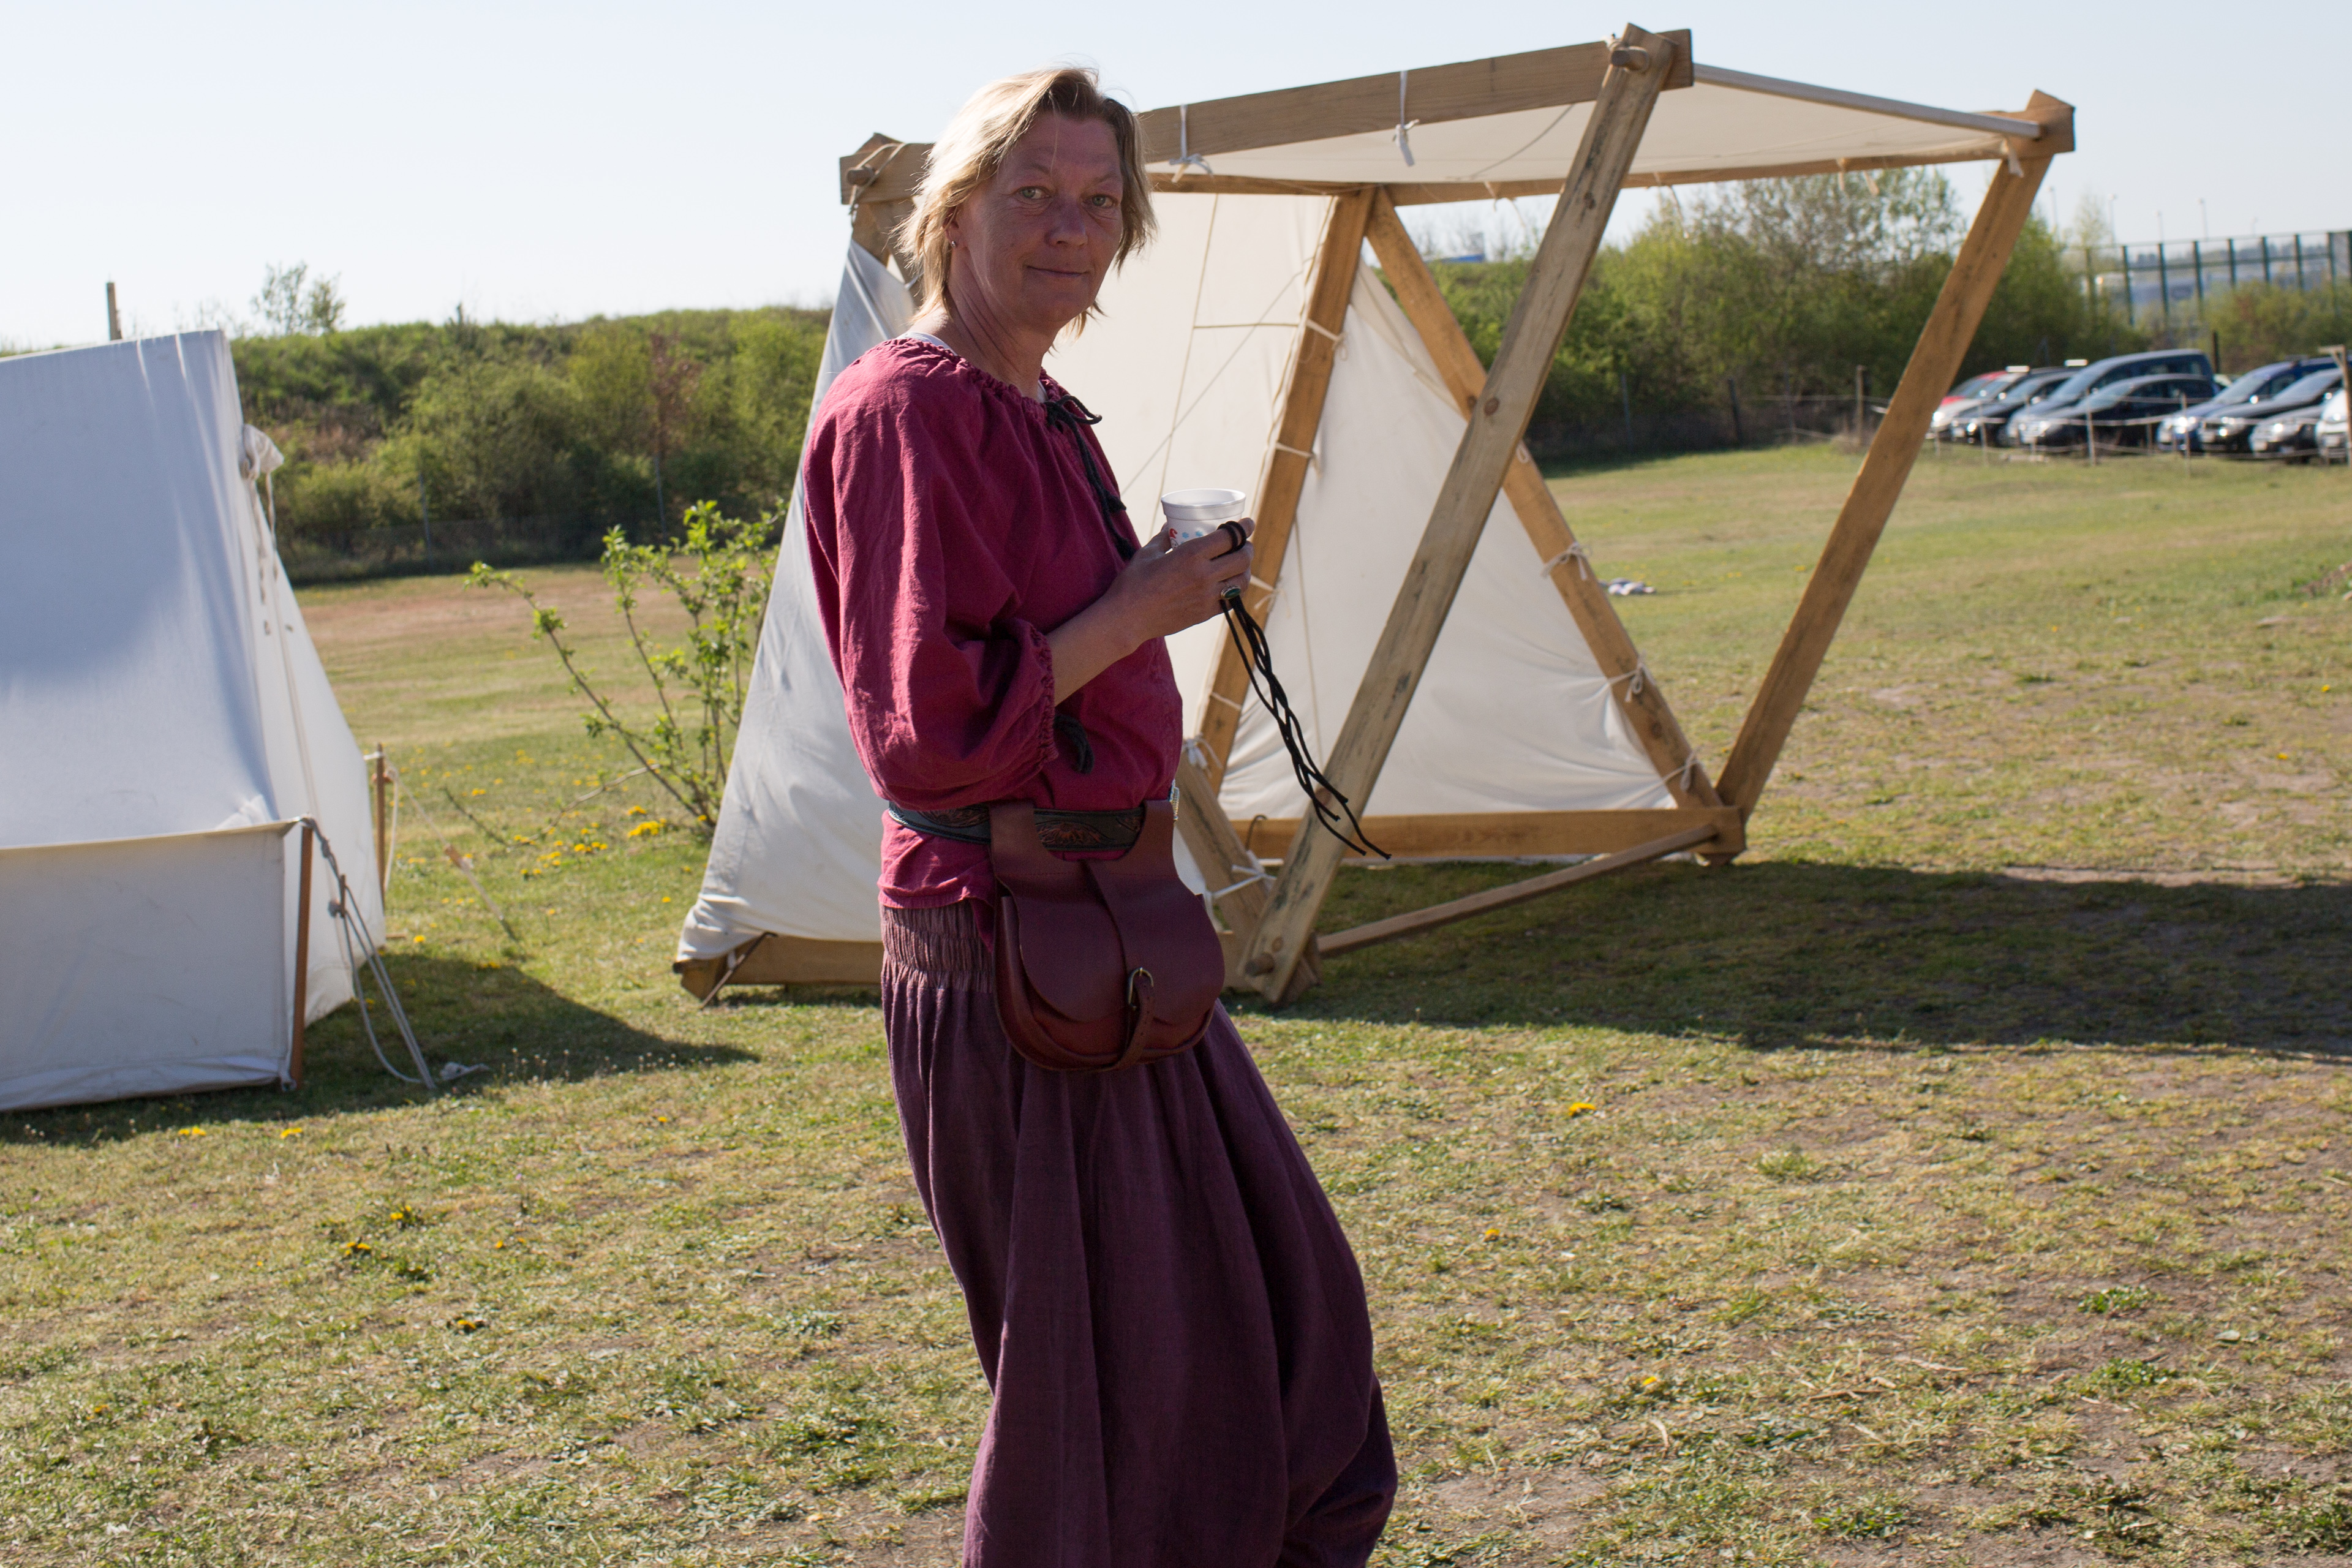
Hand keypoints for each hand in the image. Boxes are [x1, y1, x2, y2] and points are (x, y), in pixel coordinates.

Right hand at [1045, 519, 1253, 701]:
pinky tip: (1230, 585)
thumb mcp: (1148, 553)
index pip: (1230, 537)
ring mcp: (1207, 597)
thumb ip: (1164, 538)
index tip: (1248, 523)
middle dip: (1247, 548)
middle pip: (1242, 558)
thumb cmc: (1133, 583)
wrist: (1128, 619)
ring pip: (1242, 581)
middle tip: (1244, 545)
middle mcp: (1204, 575)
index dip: (1244, 527)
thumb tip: (1172, 526)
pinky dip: (1235, 590)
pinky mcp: (1205, 614)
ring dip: (1245, 570)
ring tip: (1240, 565)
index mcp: (1191, 555)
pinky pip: (1231, 600)